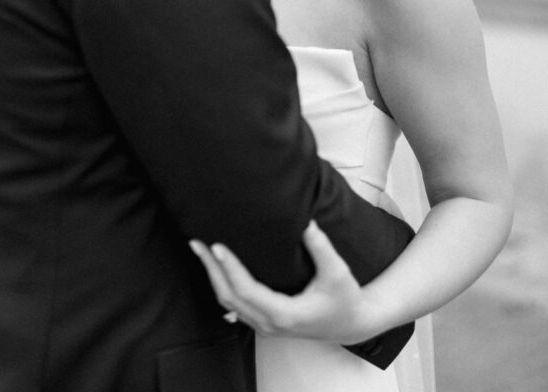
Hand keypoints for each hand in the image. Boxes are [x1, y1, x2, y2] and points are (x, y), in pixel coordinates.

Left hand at [190, 221, 381, 343]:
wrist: (350, 324)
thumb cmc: (344, 299)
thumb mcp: (338, 273)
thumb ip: (322, 248)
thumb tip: (307, 222)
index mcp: (284, 314)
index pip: (247, 290)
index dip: (230, 268)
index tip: (217, 246)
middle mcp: (269, 324)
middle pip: (229, 296)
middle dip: (211, 268)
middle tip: (197, 242)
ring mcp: (265, 326)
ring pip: (228, 302)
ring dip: (213, 276)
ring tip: (200, 250)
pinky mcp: (264, 321)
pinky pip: (235, 305)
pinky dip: (222, 285)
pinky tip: (216, 268)